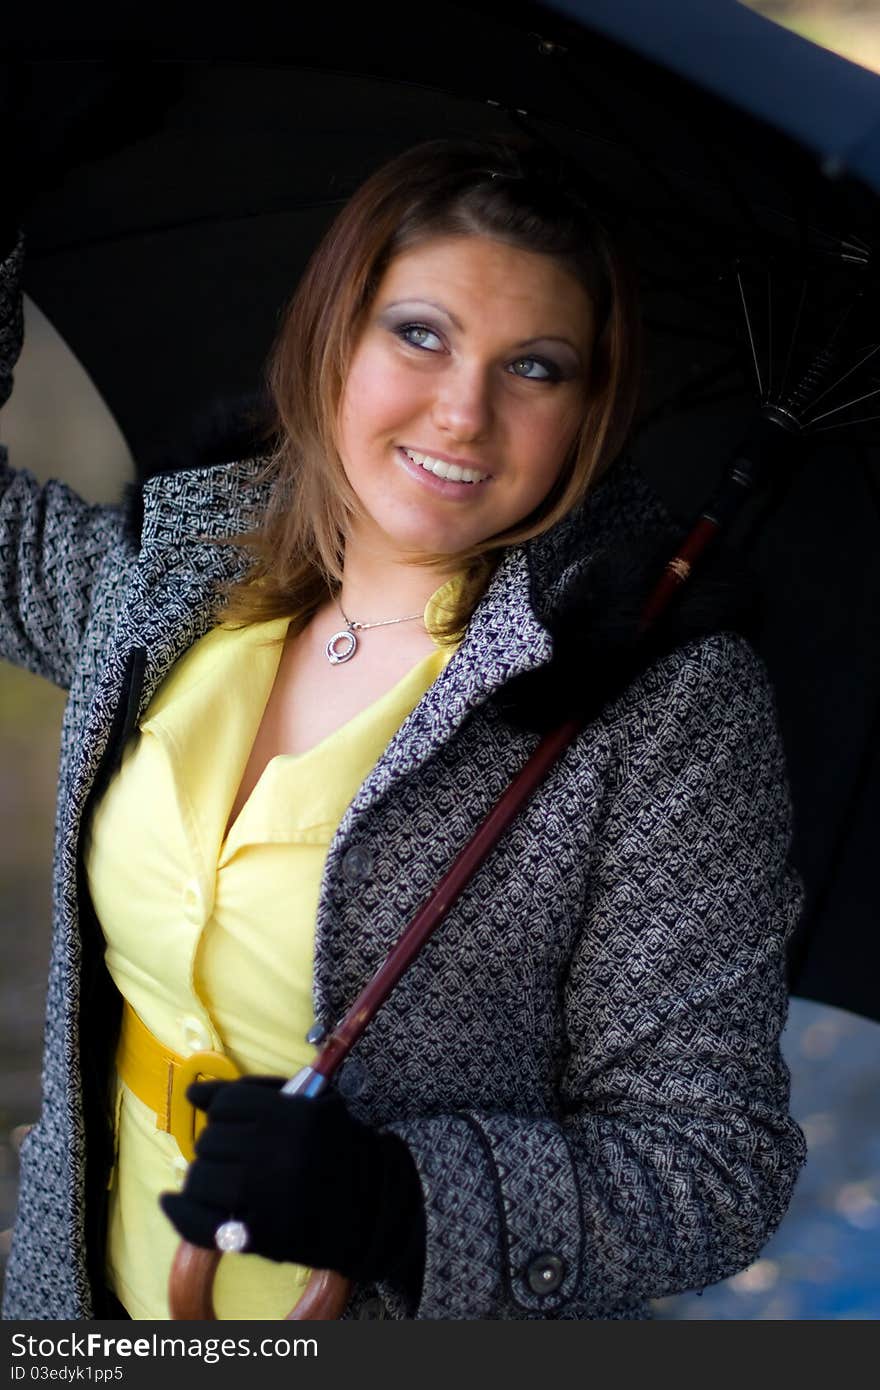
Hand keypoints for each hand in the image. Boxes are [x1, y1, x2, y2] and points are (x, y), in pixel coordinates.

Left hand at [160, 1077, 424, 1295]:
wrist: (370, 1208)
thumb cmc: (335, 1147)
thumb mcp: (311, 1103)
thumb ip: (255, 1092)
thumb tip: (193, 1095)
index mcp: (295, 1116)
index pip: (227, 1104)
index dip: (224, 1112)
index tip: (234, 1123)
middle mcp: (278, 1154)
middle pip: (211, 1141)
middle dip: (217, 1147)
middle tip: (236, 1156)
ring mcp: (266, 1198)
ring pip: (200, 1177)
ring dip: (204, 1177)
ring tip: (222, 1181)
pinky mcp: (258, 1237)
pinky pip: (198, 1223)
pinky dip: (180, 1212)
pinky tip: (174, 1203)